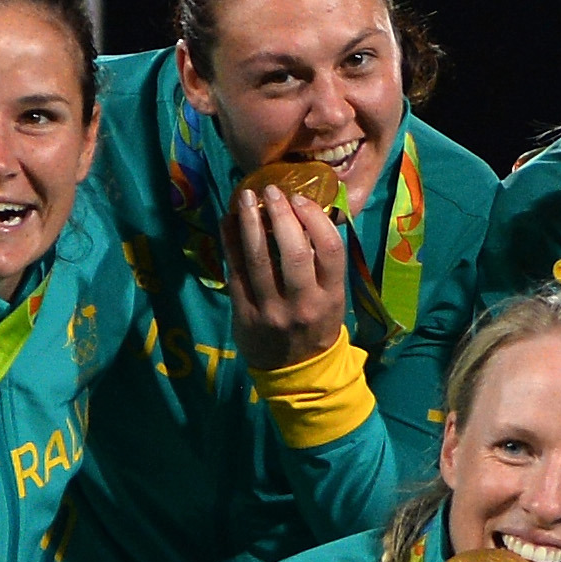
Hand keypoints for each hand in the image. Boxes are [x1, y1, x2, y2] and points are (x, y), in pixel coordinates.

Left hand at [226, 180, 351, 367]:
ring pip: (259, 259)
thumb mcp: (332, 298)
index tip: (300, 199)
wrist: (295, 370)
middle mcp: (303, 303)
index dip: (315, 219)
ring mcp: (272, 310)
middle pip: (294, 252)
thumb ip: (323, 264)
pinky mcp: (245, 314)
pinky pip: (235, 271)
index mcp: (331, 296)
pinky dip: (230, 241)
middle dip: (281, 215)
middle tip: (271, 191)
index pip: (330, 250)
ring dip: (250, 222)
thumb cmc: (316, 324)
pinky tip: (229, 221)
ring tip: (246, 197)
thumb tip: (305, 213)